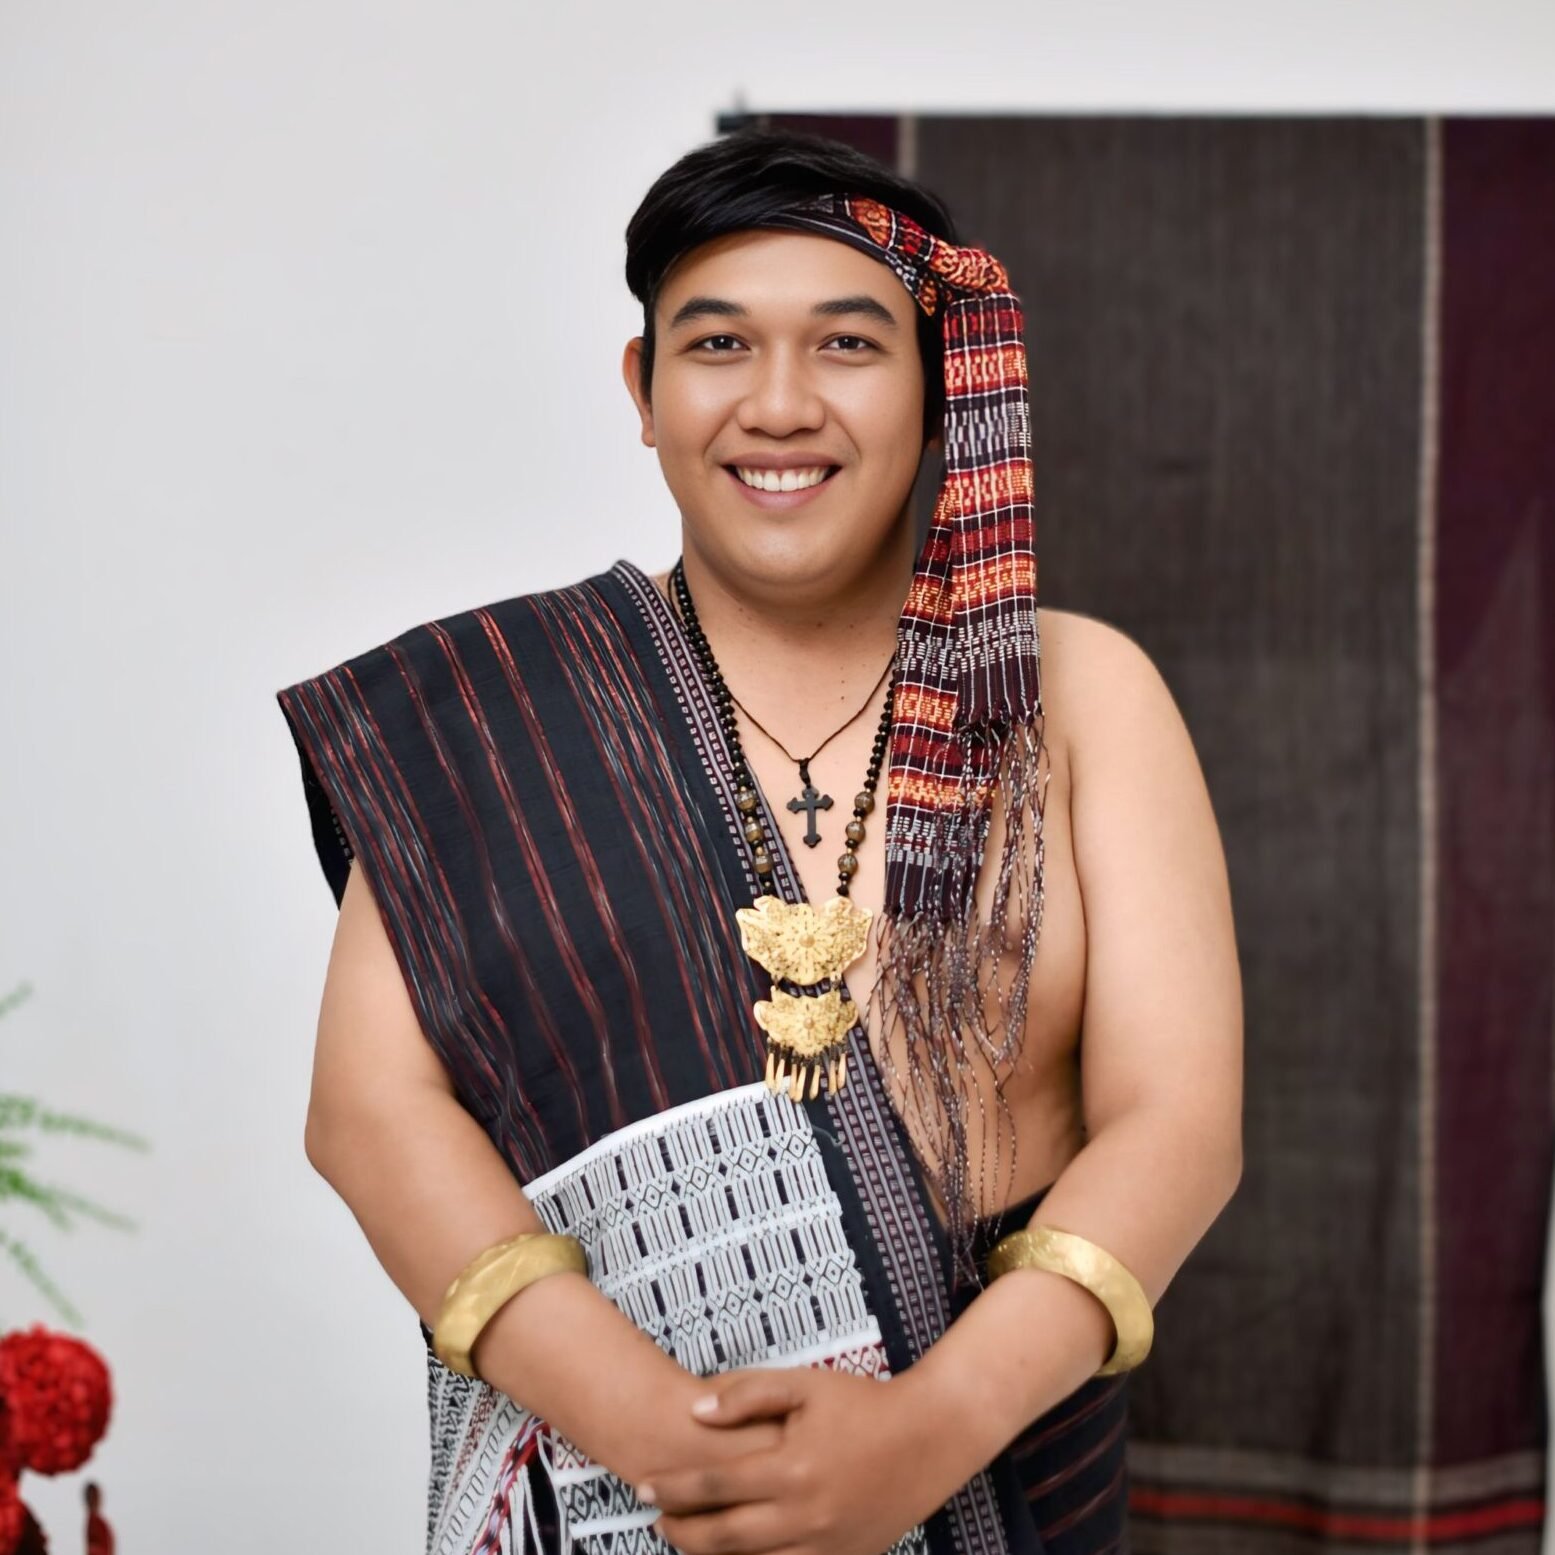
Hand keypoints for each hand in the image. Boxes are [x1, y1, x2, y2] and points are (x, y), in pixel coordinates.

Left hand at [636, 1367, 956, 1554]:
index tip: (643, 1485)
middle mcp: (803, 1515)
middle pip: (723, 1536)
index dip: (673, 1488)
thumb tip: (695, 1411)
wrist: (929, 1438)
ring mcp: (824, 1545)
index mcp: (790, 1468)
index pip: (714, 1485)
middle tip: (652, 1519)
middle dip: (681, 1530)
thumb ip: (748, 1394)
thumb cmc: (863, 1402)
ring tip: (683, 1540)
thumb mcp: (805, 1385)